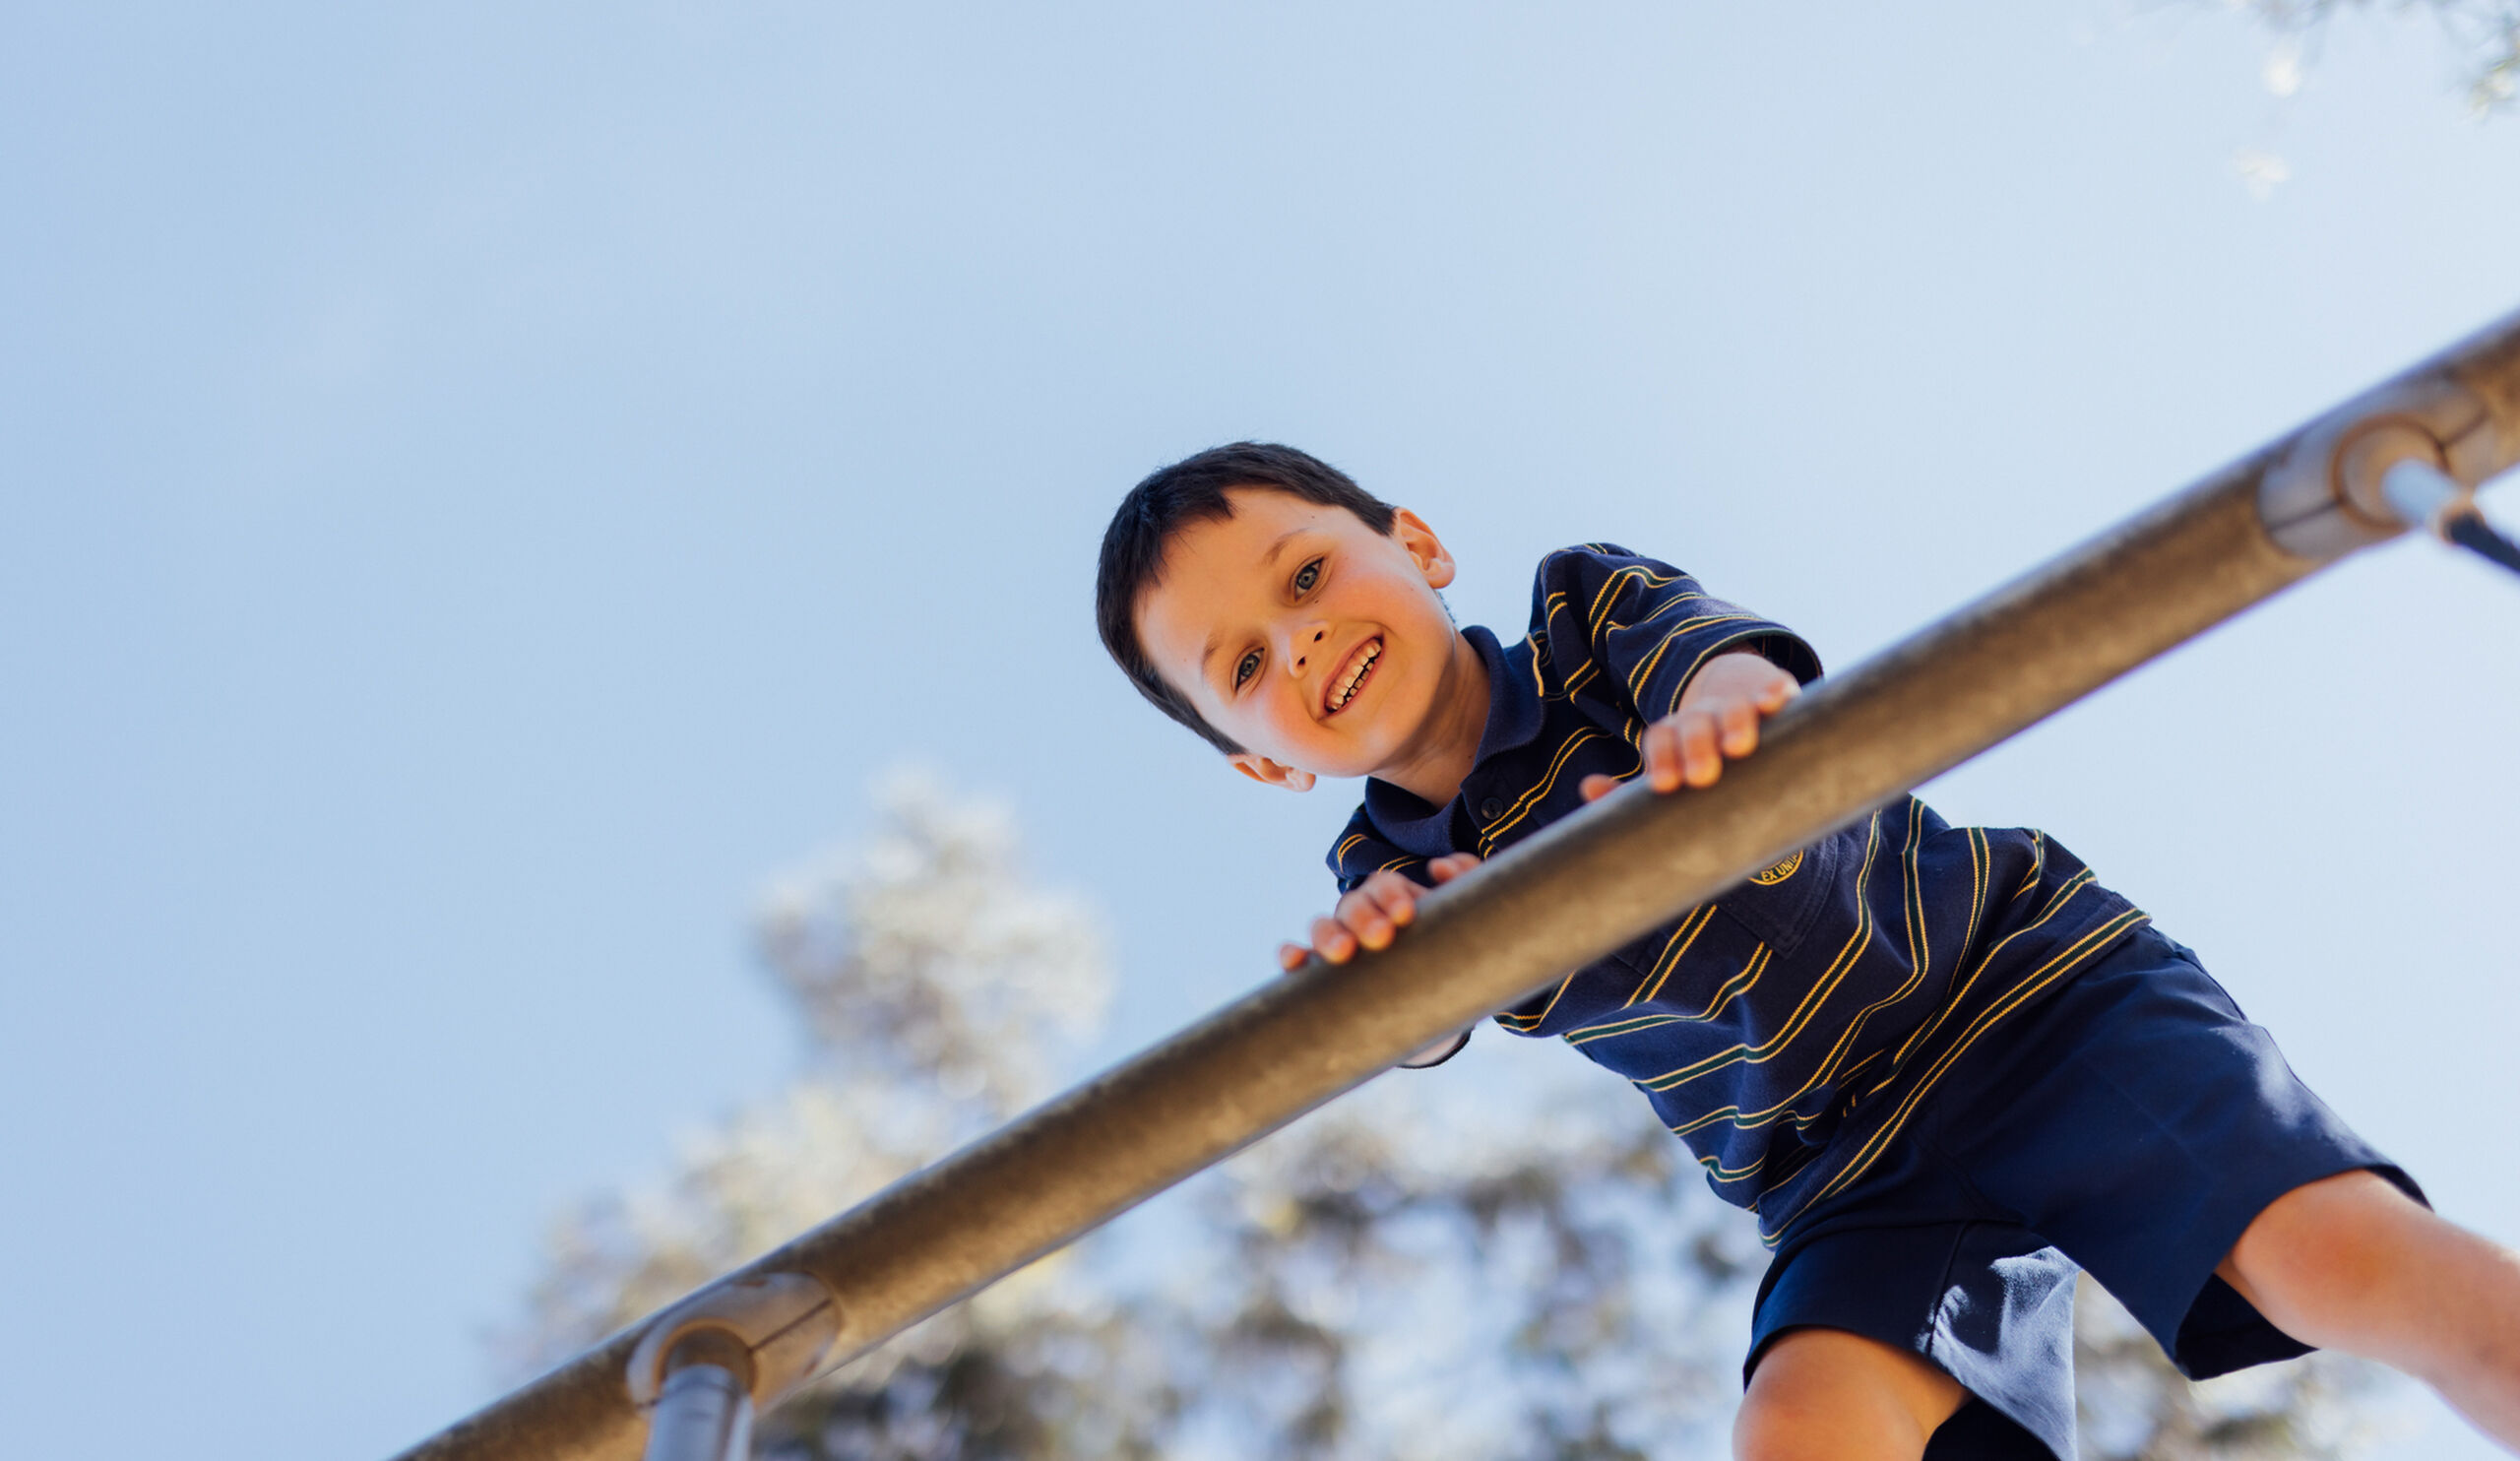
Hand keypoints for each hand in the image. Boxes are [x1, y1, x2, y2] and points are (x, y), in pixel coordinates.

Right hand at [1278, 852, 1481, 969]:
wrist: (1441, 1012)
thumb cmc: (1452, 956)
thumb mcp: (1468, 921)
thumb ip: (1468, 883)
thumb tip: (1440, 866)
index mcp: (1393, 901)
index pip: (1383, 886)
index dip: (1390, 895)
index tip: (1406, 915)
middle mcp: (1362, 919)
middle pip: (1352, 904)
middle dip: (1363, 916)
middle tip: (1383, 937)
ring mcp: (1339, 946)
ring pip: (1322, 926)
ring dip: (1327, 934)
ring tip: (1344, 953)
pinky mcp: (1322, 979)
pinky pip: (1298, 961)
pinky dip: (1291, 955)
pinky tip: (1296, 961)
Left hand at [1580, 651, 1798, 800]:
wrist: (1738, 696)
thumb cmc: (1699, 757)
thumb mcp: (1671, 774)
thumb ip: (1630, 792)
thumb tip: (1588, 788)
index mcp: (1674, 734)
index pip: (1659, 739)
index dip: (1661, 759)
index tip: (1664, 785)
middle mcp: (1703, 715)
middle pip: (1693, 724)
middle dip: (1694, 747)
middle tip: (1701, 776)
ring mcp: (1738, 703)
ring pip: (1733, 708)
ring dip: (1734, 722)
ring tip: (1738, 746)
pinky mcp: (1772, 693)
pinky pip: (1773, 688)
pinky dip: (1774, 690)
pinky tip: (1778, 701)